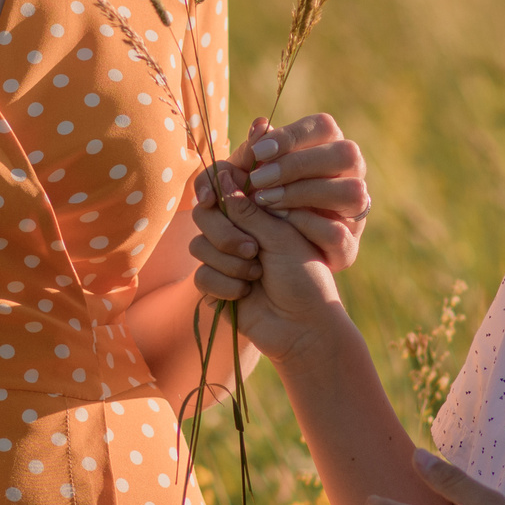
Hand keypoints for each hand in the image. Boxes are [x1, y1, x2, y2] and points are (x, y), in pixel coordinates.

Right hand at [186, 171, 344, 363]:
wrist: (304, 326)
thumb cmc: (304, 276)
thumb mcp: (280, 236)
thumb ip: (248, 210)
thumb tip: (223, 177)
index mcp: (258, 215)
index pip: (223, 192)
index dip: (213, 192)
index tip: (210, 198)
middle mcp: (239, 233)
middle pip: (204, 217)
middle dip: (225, 234)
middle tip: (253, 250)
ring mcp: (226, 260)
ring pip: (199, 246)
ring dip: (228, 263)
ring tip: (256, 275)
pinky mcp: (216, 287)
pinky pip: (200, 276)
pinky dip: (224, 285)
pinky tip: (246, 295)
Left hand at [232, 113, 370, 268]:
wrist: (268, 258)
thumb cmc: (260, 202)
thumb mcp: (250, 177)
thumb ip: (253, 154)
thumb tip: (259, 125)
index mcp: (330, 149)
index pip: (326, 127)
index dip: (293, 135)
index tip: (259, 152)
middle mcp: (351, 176)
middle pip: (345, 154)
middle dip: (298, 164)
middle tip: (258, 179)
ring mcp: (355, 212)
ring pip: (351, 191)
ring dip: (304, 193)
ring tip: (265, 200)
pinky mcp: (348, 247)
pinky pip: (339, 232)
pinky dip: (307, 225)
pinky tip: (280, 221)